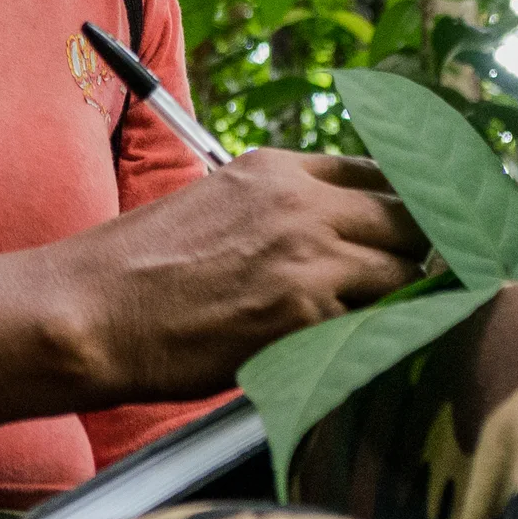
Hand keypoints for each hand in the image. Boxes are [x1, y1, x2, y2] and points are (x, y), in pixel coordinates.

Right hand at [0, 150, 424, 436]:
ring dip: (400, 300)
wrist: (91, 311)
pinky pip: (373, 323)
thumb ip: (281, 210)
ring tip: (382, 324)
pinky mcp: (304, 313)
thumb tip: (343, 235)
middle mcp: (300, 201)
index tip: (426, 230)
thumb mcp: (216, 205)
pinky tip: (352, 350)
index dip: (410, 205)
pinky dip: (371, 338)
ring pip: (403, 272)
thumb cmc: (140, 272)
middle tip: (421, 285)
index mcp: (276, 168)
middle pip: (410, 216)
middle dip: (420, 252)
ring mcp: (307, 254)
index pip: (381, 172)